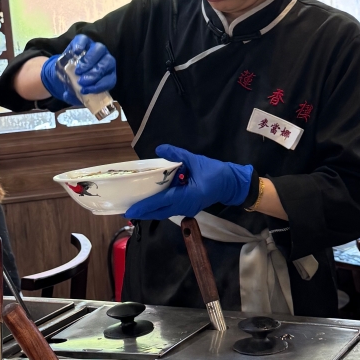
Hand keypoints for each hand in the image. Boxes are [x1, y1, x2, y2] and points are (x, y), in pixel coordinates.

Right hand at [40, 34, 116, 104]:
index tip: (86, 90)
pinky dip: (80, 45)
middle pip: (107, 63)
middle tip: (82, 81)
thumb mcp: (76, 93)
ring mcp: (95, 49)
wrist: (65, 72)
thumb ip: (75, 95)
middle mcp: (105, 60)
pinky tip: (75, 53)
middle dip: (95, 73)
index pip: (110, 79)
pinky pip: (85, 40)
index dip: (100, 85)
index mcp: (107, 74)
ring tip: (77, 71)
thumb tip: (69, 94)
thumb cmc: (75, 83)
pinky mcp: (84, 41)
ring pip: (99, 49)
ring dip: (89, 61)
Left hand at [126, 145, 253, 219]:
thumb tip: (159, 148)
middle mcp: (186, 206)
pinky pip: (170, 209)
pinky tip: (150, 201)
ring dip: (150, 210)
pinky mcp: (188, 207)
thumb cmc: (216, 173)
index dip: (145, 206)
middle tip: (126, 210)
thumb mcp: (196, 160)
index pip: (162, 202)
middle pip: (160, 211)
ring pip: (164, 212)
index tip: (131, 210)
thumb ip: (177, 155)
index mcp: (188, 196)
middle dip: (143, 212)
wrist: (232, 184)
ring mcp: (187, 208)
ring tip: (135, 206)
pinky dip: (158, 207)